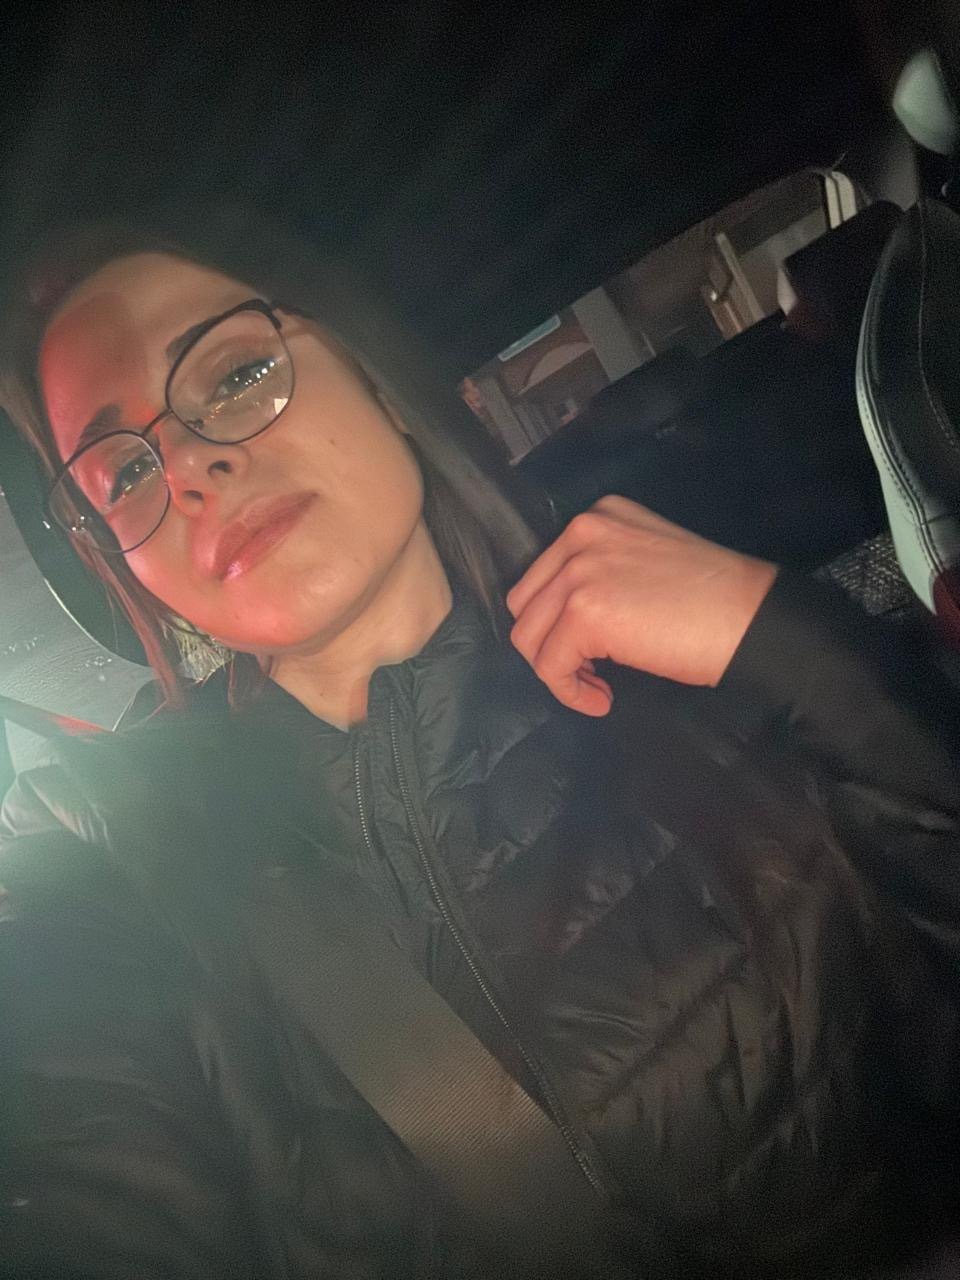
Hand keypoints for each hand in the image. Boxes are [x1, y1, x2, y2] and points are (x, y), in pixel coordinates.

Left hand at [506, 496, 777, 715]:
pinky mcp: (583, 613)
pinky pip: (549, 667)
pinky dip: (570, 692)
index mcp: (597, 517)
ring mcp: (579, 572)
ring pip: (529, 637)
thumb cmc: (714, 599)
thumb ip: (603, 570)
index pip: (544, 574)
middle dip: (550, 644)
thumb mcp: (646, 559)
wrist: (750, 618)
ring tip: (597, 686)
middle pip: (526, 604)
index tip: (588, 647)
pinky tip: (602, 699)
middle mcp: (581, 534)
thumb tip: (568, 617)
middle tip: (589, 669)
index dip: (557, 620)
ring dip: (558, 671)